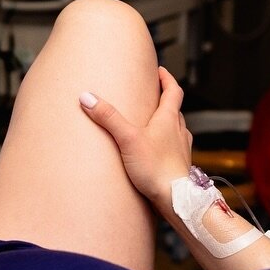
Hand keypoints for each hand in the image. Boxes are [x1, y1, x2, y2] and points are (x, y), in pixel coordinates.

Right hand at [79, 66, 192, 203]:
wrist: (176, 199)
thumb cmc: (156, 168)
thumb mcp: (127, 139)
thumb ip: (108, 117)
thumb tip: (87, 97)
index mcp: (169, 119)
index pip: (173, 91)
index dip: (167, 79)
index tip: (160, 71)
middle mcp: (179, 131)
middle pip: (175, 109)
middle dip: (165, 99)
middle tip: (153, 93)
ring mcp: (182, 149)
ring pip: (177, 129)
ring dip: (167, 122)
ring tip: (153, 122)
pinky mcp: (180, 166)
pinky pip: (175, 148)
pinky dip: (167, 143)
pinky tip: (157, 152)